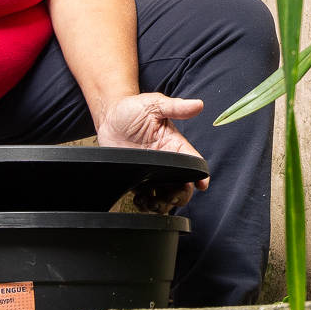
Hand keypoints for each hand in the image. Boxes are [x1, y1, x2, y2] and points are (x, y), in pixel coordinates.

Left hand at [97, 91, 206, 211]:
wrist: (109, 116)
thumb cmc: (133, 108)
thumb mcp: (155, 104)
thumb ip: (176, 107)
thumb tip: (198, 105)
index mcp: (175, 145)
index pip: (194, 163)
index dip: (200, 176)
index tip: (201, 184)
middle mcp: (167, 161)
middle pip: (183, 186)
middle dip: (180, 196)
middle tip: (170, 197)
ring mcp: (153, 172)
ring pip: (165, 196)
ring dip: (162, 204)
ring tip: (152, 202)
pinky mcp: (137, 179)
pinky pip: (145, 198)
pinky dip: (144, 205)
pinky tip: (140, 200)